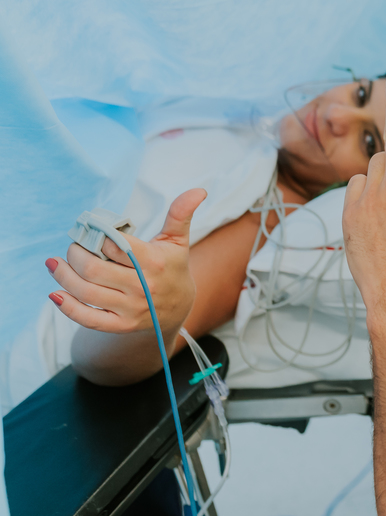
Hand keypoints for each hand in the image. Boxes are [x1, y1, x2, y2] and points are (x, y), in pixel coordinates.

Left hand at [47, 189, 206, 335]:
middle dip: (75, 254)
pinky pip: (88, 318)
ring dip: (63, 276)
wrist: (179, 309)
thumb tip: (199, 190)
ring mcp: (131, 308)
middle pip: (94, 269)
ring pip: (85, 292)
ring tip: (56, 264)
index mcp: (155, 262)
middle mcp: (143, 287)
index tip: (90, 230)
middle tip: (73, 247)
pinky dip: (67, 307)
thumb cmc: (172, 268)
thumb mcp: (177, 241)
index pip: (115, 246)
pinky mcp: (121, 325)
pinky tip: (55, 293)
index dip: (97, 236)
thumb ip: (180, 214)